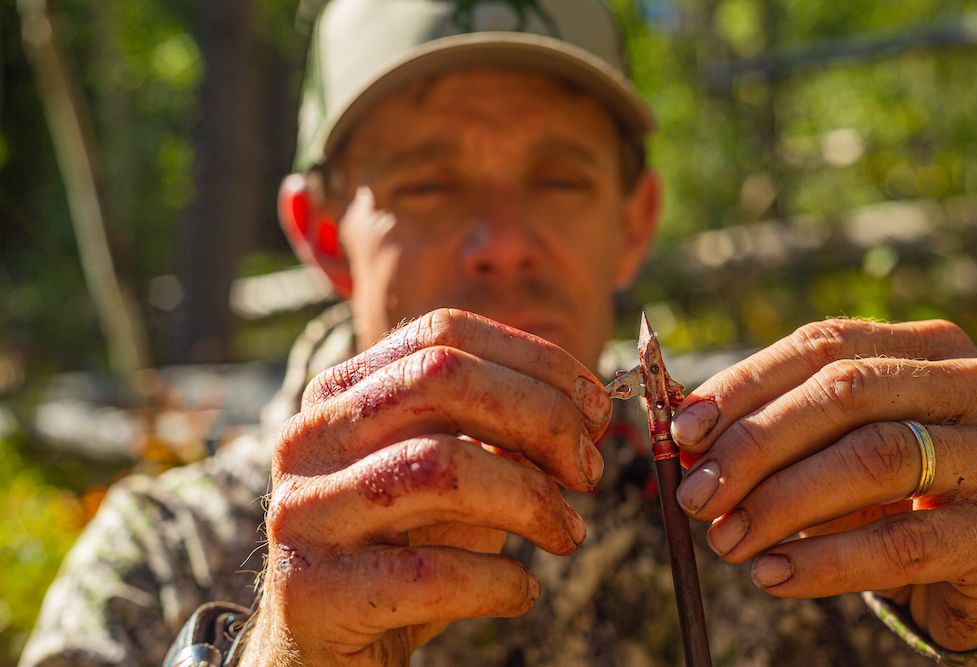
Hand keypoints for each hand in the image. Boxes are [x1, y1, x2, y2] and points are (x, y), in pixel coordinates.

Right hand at [241, 309, 610, 665]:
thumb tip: (584, 413)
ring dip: (530, 499)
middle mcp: (309, 437)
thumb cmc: (399, 553)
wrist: (320, 648)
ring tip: (567, 534)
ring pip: (439, 467)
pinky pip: (429, 573)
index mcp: (340, 394)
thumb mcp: (447, 481)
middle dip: (539, 416)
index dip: (535, 361)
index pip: (443, 335)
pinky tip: (521, 591)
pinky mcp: (309, 590)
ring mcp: (302, 511)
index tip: (595, 408)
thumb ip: (496, 435)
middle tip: (589, 470)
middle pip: (441, 378)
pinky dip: (498, 581)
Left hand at [670, 318, 976, 650]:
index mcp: (924, 349)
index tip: (684, 431)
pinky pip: (904, 543)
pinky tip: (774, 573)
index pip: (820, 346)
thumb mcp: (848, 444)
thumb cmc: (905, 490)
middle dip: (755, 445)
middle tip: (696, 495)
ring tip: (726, 540)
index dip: (744, 386)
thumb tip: (686, 439)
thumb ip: (784, 429)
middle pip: (844, 393)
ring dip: (781, 501)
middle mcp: (970, 385)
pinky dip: (826, 560)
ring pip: (875, 457)